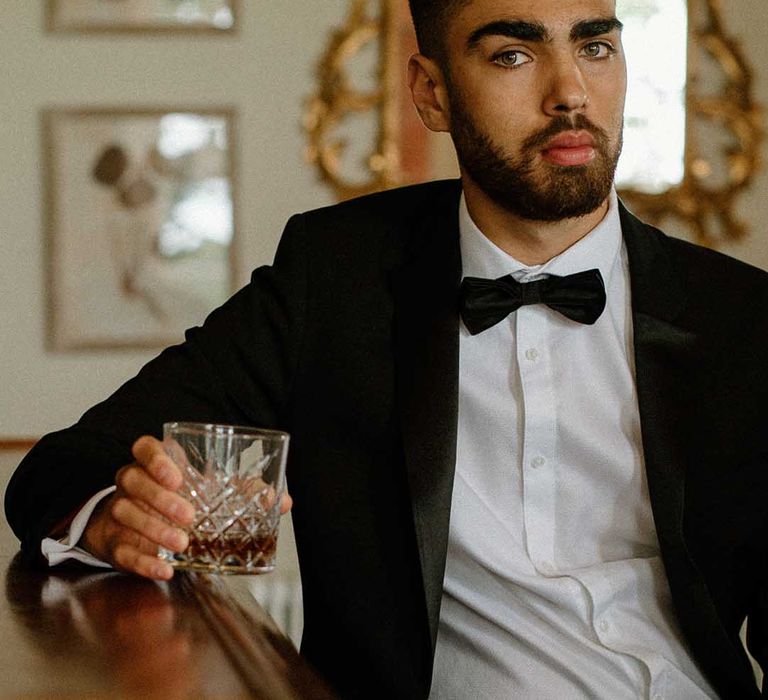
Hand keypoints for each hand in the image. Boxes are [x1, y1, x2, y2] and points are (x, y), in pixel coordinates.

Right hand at [81, 435, 292, 579]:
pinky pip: (122, 549)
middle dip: (160, 499)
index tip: (176, 476)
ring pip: (125, 513)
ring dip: (154, 530)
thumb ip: (243, 492)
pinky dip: (144, 561)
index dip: (156, 459)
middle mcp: (131, 483)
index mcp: (153, 463)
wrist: (134, 526)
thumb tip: (281, 500)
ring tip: (181, 544)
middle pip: (133, 480)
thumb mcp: (209, 491)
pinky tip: (165, 568)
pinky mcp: (114, 541)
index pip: (144, 447)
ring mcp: (118, 511)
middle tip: (189, 517)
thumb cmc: (179, 500)